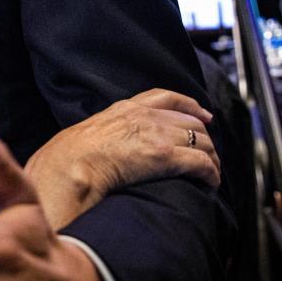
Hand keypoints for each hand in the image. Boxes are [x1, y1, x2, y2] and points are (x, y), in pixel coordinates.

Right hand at [25, 89, 219, 228]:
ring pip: (201, 141)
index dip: (190, 106)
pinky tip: (210, 183)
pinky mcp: (166, 156)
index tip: (204, 115)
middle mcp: (146, 117)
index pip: (167, 97)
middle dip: (204, 138)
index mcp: (126, 108)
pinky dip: (211, 173)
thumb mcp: (90, 130)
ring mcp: (157, 135)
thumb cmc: (70, 155)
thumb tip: (109, 146)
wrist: (69, 164)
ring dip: (211, 158)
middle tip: (209, 153)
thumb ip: (107, 130)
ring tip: (211, 172)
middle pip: (190, 121)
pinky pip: (201, 163)